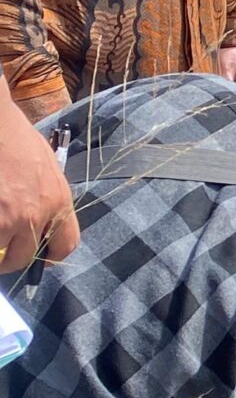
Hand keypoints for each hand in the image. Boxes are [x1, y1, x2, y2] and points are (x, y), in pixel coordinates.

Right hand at [0, 92, 78, 273]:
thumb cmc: (17, 138)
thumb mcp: (47, 167)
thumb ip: (48, 197)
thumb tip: (41, 221)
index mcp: (59, 201)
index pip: (66, 245)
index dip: (49, 255)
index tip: (36, 254)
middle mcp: (37, 214)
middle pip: (24, 258)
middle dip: (9, 258)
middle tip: (1, 249)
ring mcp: (9, 218)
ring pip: (0, 256)